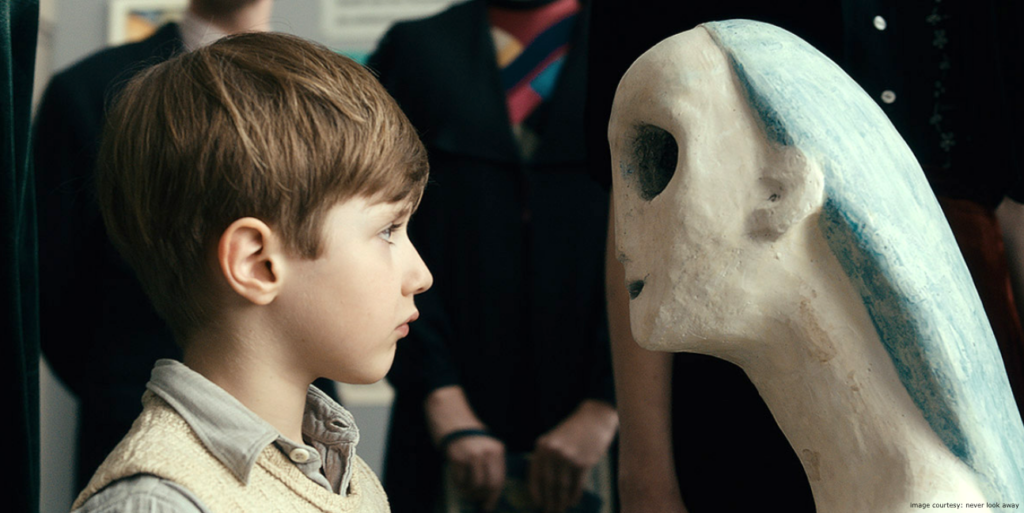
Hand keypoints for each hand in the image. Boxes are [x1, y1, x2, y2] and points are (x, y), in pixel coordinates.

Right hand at [425, 386, 506, 510]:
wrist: (449, 414)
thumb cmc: (466, 430)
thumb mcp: (484, 444)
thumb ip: (489, 463)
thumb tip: (488, 489)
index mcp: (497, 449)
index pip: (499, 480)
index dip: (494, 496)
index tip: (488, 506)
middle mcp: (487, 452)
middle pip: (489, 485)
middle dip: (482, 497)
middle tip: (477, 502)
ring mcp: (472, 455)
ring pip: (474, 485)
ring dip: (469, 492)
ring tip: (465, 489)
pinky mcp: (457, 457)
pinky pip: (459, 480)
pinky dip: (458, 484)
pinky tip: (457, 480)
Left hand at [528, 400, 617, 512]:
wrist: (594, 420)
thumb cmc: (573, 432)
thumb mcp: (555, 440)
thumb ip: (547, 459)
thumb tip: (543, 487)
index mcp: (542, 447)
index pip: (536, 474)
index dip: (536, 491)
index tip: (537, 504)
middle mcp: (553, 452)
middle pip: (549, 483)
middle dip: (549, 500)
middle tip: (549, 511)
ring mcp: (568, 457)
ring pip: (562, 486)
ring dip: (560, 502)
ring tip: (559, 510)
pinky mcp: (583, 462)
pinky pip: (576, 485)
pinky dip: (573, 496)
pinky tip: (571, 502)